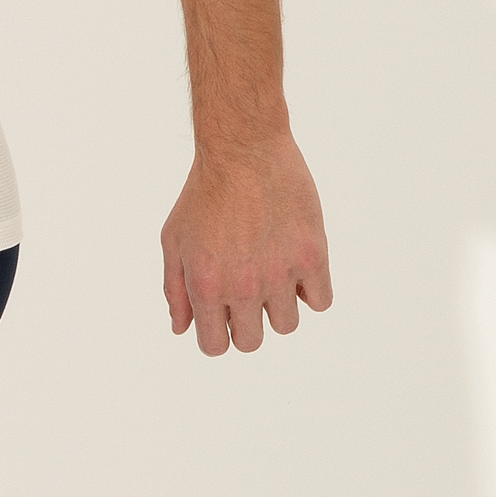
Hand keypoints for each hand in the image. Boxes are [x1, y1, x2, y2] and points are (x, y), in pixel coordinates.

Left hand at [161, 135, 332, 354]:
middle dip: (246, 325)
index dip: (218, 335)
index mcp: (206, 286)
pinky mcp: (313, 255)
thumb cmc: (203, 193)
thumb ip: (175, 290)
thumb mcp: (174, 241)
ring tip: (271, 274)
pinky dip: (311, 291)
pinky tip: (296, 267)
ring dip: (278, 307)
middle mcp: (243, 287)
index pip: (216, 346)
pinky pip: (321, 301)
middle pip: (252, 342)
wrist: (244, 150)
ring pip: (287, 325)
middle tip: (247, 295)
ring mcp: (280, 273)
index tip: (223, 318)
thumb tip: (182, 329)